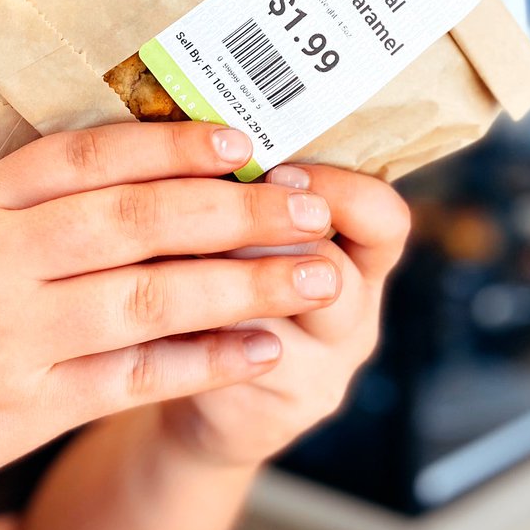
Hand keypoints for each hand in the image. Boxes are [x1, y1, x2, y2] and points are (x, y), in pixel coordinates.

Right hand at [0, 124, 341, 529]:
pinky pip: (133, 379)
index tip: (242, 138)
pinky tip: (263, 348)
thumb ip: (24, 200)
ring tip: (317, 274)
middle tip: (312, 201)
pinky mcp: (24, 411)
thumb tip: (134, 161)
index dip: (172, 144)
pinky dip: (205, 360)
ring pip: (150, 297)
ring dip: (245, 284)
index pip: (88, 157)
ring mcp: (13, 338)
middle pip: (137, 220)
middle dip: (236, 209)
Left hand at [158, 163, 409, 467]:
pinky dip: (184, 321)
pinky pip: (227, 362)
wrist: (208, 399)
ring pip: (274, 316)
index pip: (383, 217)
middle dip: (261, 230)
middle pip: (330, 268)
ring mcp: (317, 373)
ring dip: (219, 273)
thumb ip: (254, 187)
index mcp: (361, 260)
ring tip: (171, 245)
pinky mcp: (269, 413)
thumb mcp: (262, 232)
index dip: (337, 189)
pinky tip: (146, 296)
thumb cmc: (228, 282)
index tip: (277, 169)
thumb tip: (204, 116)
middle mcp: (352, 318)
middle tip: (209, 203)